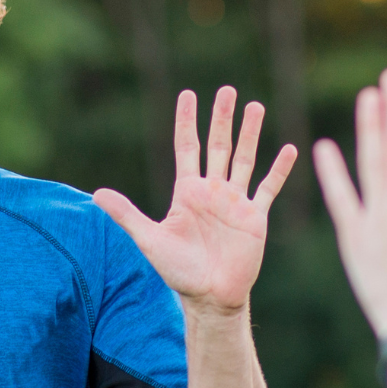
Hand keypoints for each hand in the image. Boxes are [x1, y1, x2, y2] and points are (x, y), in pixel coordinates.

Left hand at [93, 87, 298, 315]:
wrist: (209, 298)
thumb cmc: (178, 271)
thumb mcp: (149, 240)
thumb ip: (126, 215)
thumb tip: (96, 194)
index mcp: (187, 192)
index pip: (187, 147)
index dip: (187, 121)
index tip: (188, 94)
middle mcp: (212, 192)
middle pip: (218, 145)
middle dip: (222, 118)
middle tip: (227, 89)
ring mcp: (235, 203)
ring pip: (244, 159)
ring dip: (250, 134)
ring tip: (255, 106)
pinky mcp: (255, 217)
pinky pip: (268, 188)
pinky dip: (279, 170)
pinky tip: (290, 150)